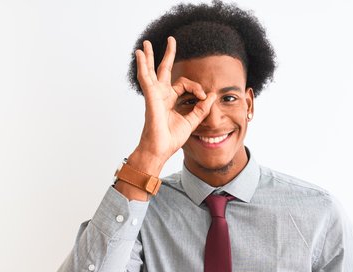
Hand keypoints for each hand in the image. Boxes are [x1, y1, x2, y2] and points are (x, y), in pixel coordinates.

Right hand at [132, 36, 216, 172]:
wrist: (160, 149)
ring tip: (147, 43)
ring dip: (150, 56)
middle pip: (164, 70)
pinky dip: (142, 65)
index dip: (197, 87)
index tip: (204, 96)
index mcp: (170, 100)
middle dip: (167, 55)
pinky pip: (145, 78)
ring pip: (151, 71)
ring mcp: (154, 95)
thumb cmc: (171, 139)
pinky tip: (140, 54)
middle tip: (170, 40)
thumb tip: (213, 96)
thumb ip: (202, 108)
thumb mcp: (192, 122)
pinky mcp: (150, 97)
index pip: (185, 84)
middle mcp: (161, 95)